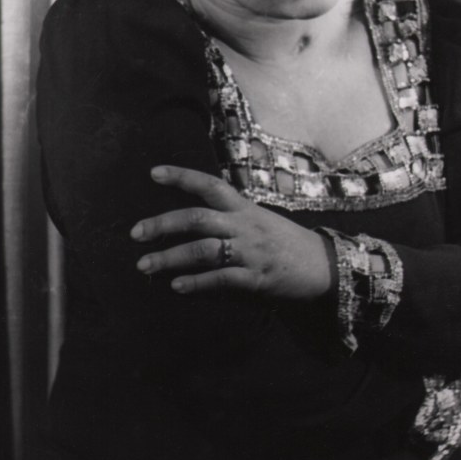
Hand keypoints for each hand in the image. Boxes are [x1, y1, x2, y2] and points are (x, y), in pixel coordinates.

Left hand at [130, 165, 332, 297]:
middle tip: (136, 233)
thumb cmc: (286, 241)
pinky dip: (197, 283)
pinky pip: (222, 279)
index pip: (209, 185)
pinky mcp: (256, 277)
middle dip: (162, 224)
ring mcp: (250, 251)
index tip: (154, 173)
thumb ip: (231, 217)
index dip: (181, 177)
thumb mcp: (260, 219)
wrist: (324, 264)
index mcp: (244, 208)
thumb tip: (195, 220)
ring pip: (203, 250)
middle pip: (196, 218)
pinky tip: (177, 286)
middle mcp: (244, 225)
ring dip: (170, 258)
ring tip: (145, 265)